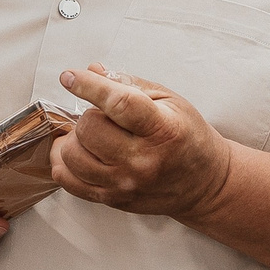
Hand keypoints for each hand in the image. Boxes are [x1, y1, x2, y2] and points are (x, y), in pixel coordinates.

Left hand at [50, 65, 234, 220]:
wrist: (204, 183)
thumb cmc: (187, 137)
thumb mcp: (169, 101)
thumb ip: (129, 84)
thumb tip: (92, 70)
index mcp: (162, 129)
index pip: (119, 103)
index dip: (89, 86)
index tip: (69, 77)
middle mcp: (142, 160)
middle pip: (89, 130)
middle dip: (89, 116)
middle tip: (102, 117)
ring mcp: (125, 183)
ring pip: (73, 156)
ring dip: (75, 140)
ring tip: (92, 135)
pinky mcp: (113, 199)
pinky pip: (69, 181)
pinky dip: (64, 163)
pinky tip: (79, 152)